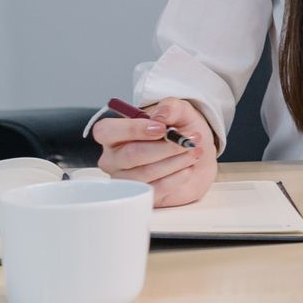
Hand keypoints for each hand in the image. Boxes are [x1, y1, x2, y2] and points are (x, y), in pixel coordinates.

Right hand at [91, 97, 217, 207]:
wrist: (196, 154)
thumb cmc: (180, 130)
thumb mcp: (180, 111)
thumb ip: (170, 107)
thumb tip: (160, 116)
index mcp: (114, 134)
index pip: (106, 131)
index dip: (133, 129)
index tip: (162, 128)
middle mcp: (114, 158)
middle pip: (131, 155)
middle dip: (165, 147)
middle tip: (189, 140)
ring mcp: (125, 179)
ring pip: (146, 173)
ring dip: (175, 161)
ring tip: (194, 152)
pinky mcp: (141, 195)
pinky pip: (155, 189)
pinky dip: (176, 178)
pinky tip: (188, 169)